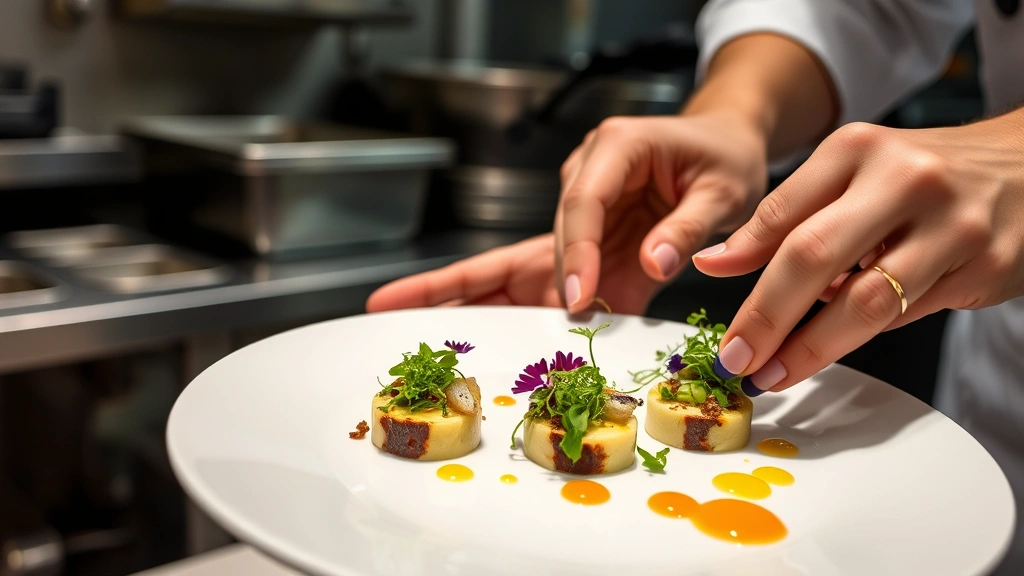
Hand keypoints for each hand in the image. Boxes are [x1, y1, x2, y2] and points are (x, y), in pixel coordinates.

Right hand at [367, 113, 768, 314]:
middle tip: (394, 303)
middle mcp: (580, 185)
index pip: (583, 206)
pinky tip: (468, 343)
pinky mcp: (580, 253)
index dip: (575, 254)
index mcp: (613, 151)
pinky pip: (538, 289)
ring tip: (405, 328)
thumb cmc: (721, 158)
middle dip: (453, 280)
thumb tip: (659, 263)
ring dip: (465, 304)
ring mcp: (573, 223)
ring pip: (511, 270)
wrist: (718, 150)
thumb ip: (691, 227)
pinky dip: (505, 318)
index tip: (579, 300)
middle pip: (513, 241)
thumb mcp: (724, 188)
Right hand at [557, 113, 766, 312]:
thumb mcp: (723, 195)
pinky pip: (591, 256)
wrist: (727, 145)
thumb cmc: (728, 158)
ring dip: (586, 285)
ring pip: (571, 246)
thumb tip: (653, 264)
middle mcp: (594, 160)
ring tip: (602, 324)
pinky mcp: (595, 214)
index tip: (580, 297)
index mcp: (622, 143)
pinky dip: (600, 284)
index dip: (577, 252)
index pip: (585, 200)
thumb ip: (688, 229)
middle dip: (576, 278)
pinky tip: (611, 311)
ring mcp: (589, 187)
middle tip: (589, 325)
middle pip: (568, 226)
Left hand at [693, 115, 1023, 394]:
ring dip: (811, 347)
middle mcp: (903, 179)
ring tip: (776, 372)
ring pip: (865, 301)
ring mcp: (950, 224)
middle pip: (812, 256)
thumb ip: (783, 219)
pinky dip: (868, 331)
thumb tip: (714, 262)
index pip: (780, 215)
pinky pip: (909, 314)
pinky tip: (841, 339)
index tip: (718, 317)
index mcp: (857, 149)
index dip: (738, 271)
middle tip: (736, 359)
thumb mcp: (851, 175)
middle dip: (765, 318)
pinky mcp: (986, 264)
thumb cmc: (924, 175)